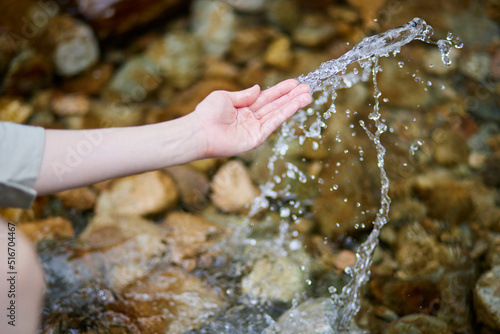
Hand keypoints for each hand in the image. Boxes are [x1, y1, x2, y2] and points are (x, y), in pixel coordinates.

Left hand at [191, 79, 311, 157]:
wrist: (200, 131)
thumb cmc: (207, 113)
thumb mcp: (225, 97)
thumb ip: (244, 95)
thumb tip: (259, 88)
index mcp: (243, 108)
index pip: (267, 98)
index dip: (281, 90)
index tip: (295, 83)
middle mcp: (251, 118)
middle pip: (275, 106)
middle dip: (292, 97)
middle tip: (308, 88)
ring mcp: (255, 129)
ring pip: (278, 114)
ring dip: (293, 105)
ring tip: (308, 95)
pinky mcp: (256, 138)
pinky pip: (273, 123)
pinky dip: (285, 113)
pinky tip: (296, 105)